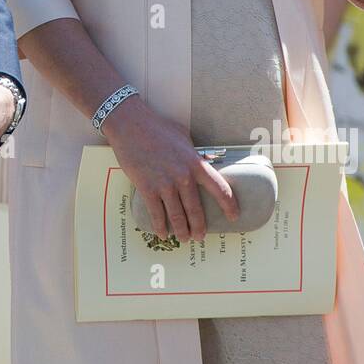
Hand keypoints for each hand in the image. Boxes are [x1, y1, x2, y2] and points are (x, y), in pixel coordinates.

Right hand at [102, 95, 239, 242]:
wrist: (130, 124)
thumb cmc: (157, 127)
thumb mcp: (184, 137)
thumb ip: (194, 153)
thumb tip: (203, 161)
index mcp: (196, 163)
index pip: (219, 188)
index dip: (229, 205)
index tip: (233, 216)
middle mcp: (183, 176)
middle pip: (196, 209)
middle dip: (199, 227)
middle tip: (200, 236)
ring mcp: (165, 184)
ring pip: (177, 216)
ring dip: (182, 231)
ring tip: (184, 238)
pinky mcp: (147, 188)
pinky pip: (156, 214)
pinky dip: (160, 227)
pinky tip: (162, 234)